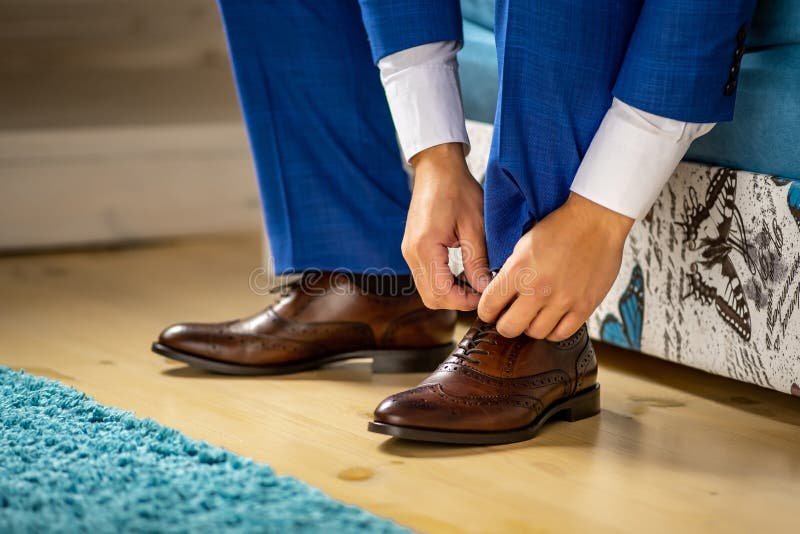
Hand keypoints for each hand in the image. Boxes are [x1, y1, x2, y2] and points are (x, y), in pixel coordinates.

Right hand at [403, 143, 490, 310]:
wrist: (437, 169)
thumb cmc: (458, 190)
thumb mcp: (475, 225)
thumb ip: (478, 260)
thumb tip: (485, 288)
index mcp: (425, 248)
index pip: (441, 293)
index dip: (465, 301)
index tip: (486, 295)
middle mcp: (411, 254)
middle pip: (431, 298)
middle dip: (457, 301)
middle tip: (482, 292)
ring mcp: (409, 252)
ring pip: (427, 291)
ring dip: (451, 293)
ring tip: (475, 283)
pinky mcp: (412, 249)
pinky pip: (426, 277)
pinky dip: (444, 282)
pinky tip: (463, 274)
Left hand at [477, 192, 634, 339]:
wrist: (595, 221)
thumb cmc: (559, 228)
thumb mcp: (522, 246)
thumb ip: (510, 273)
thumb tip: (499, 296)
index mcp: (518, 271)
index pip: (489, 307)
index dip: (487, 312)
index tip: (491, 311)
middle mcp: (538, 289)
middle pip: (509, 328)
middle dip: (505, 324)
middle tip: (510, 316)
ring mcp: (562, 300)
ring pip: (535, 333)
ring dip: (531, 326)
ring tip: (534, 314)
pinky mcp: (584, 306)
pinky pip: (561, 333)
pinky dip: (553, 330)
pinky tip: (552, 318)